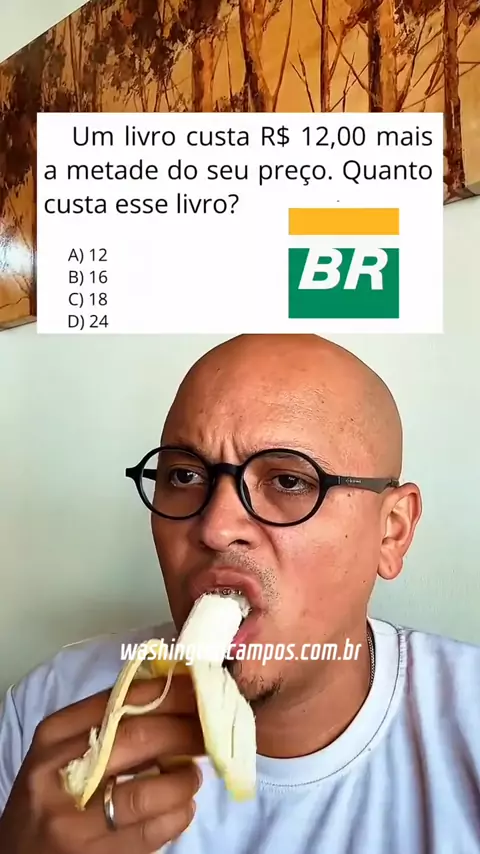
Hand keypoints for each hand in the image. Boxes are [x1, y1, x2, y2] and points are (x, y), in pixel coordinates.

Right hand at [0, 675, 203, 852]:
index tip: (201, 688)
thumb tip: (175, 696)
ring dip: (184, 780)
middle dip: (186, 731)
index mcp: (54, 736)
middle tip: (209, 731)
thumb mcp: (61, 752)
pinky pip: (150, 834)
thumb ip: (106, 724)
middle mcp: (59, 775)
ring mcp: (74, 822)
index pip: (121, 699)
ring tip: (193, 775)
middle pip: (139, 738)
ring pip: (147, 791)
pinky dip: (177, 816)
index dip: (170, 692)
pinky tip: (182, 807)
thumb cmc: (50, 795)